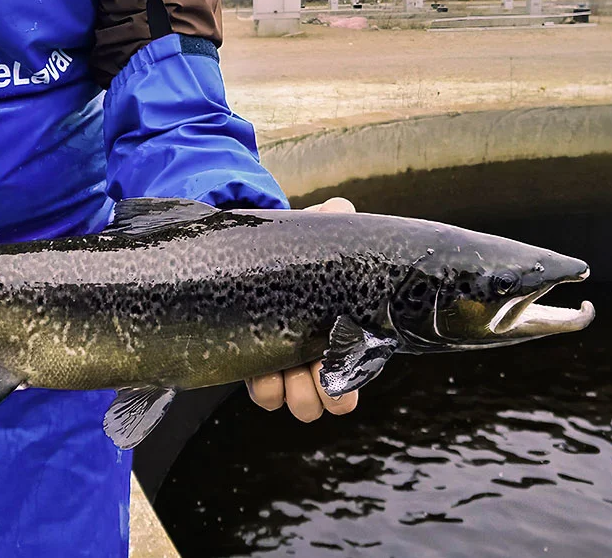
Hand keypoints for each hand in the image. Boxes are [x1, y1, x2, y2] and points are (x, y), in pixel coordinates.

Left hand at [246, 197, 360, 421]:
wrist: (266, 250)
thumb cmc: (303, 244)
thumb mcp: (321, 229)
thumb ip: (335, 218)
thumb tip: (338, 210)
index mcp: (343, 332)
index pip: (354, 374)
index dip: (347, 387)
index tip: (334, 372)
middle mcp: (317, 356)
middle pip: (323, 400)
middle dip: (315, 396)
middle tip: (306, 377)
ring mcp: (288, 362)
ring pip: (294, 401)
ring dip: (287, 395)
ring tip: (278, 373)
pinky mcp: (258, 361)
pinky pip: (264, 391)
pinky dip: (263, 387)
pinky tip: (257, 368)